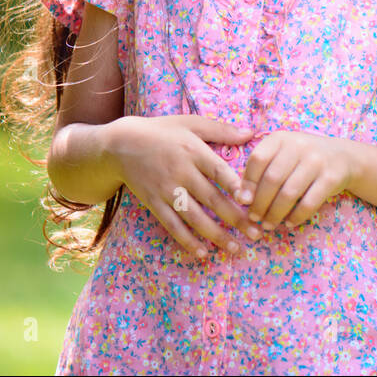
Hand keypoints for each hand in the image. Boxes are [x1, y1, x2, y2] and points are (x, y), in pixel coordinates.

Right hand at [105, 114, 259, 257]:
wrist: (120, 144)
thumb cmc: (162, 131)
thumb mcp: (191, 123)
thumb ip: (221, 130)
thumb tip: (252, 133)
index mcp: (194, 151)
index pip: (219, 171)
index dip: (236, 186)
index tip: (253, 201)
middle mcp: (181, 172)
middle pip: (211, 199)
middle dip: (235, 218)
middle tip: (256, 234)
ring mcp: (166, 190)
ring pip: (194, 217)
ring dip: (216, 235)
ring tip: (236, 248)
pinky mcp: (153, 203)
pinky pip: (172, 225)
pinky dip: (187, 240)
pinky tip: (202, 253)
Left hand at [236, 130, 354, 230]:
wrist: (344, 156)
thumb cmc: (303, 158)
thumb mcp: (282, 154)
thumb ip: (261, 170)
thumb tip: (241, 198)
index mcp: (281, 138)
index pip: (258, 159)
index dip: (248, 183)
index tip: (243, 201)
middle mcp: (299, 145)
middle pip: (272, 179)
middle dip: (260, 203)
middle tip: (254, 218)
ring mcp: (317, 161)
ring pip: (289, 193)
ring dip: (275, 213)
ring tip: (268, 224)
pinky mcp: (332, 177)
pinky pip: (309, 202)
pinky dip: (296, 216)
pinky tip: (290, 222)